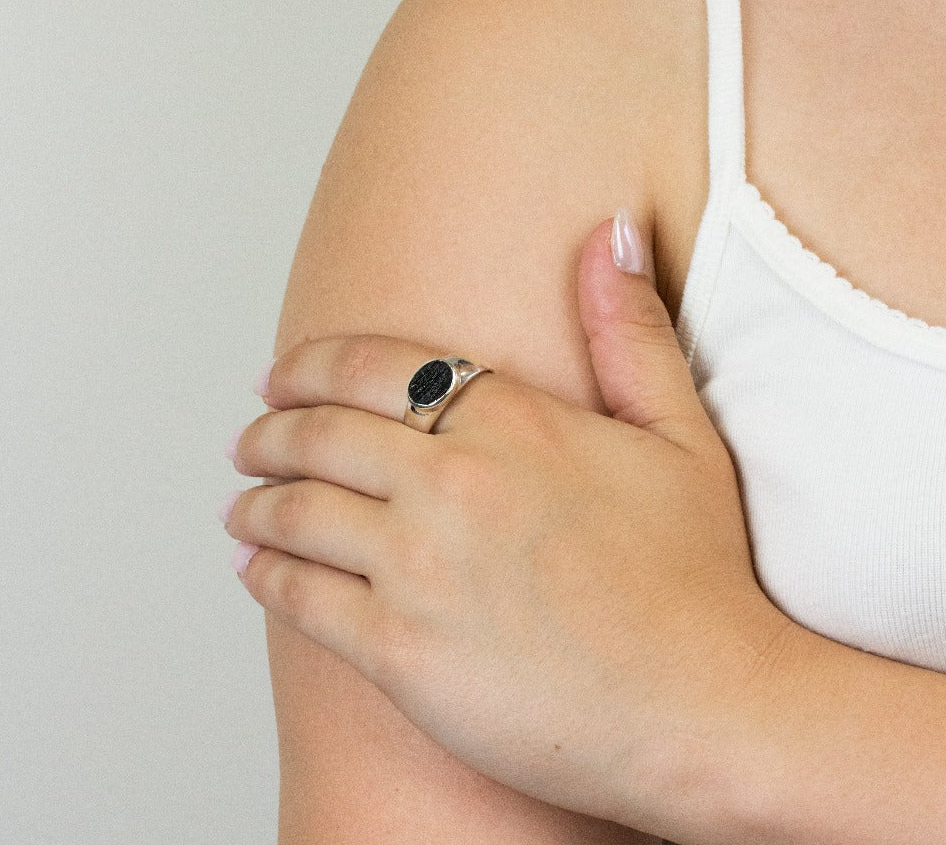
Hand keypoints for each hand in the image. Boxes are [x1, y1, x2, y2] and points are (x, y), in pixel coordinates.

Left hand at [221, 215, 794, 833]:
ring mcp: (419, 567)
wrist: (705, 712)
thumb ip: (631, 329)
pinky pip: (301, 599)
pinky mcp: (400, 650)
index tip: (282, 377)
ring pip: (295, 513)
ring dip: (253, 503)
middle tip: (249, 439)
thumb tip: (611, 232)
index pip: (372, 367)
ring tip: (241, 505)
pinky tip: (256, 571)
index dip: (309, 366)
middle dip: (267, 432)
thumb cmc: (695, 578)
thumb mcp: (680, 433)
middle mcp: (452, 483)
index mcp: (511, 422)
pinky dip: (266, 577)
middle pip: (318, 434)